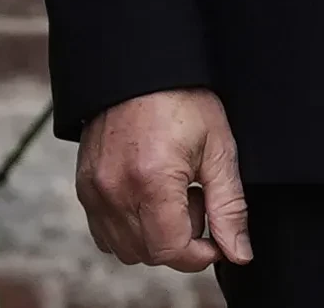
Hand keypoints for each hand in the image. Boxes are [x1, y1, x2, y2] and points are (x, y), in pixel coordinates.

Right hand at [76, 87, 248, 270]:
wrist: (141, 68)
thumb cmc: (183, 99)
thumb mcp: (219, 149)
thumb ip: (229, 206)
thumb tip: (239, 252)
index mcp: (152, 180)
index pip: (171, 250)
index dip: (200, 254)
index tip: (215, 239)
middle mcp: (115, 190)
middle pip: (149, 253)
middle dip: (180, 239)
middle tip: (195, 198)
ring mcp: (94, 191)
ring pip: (126, 249)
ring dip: (154, 235)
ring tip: (172, 194)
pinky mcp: (84, 187)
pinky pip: (105, 233)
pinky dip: (130, 228)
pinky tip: (149, 196)